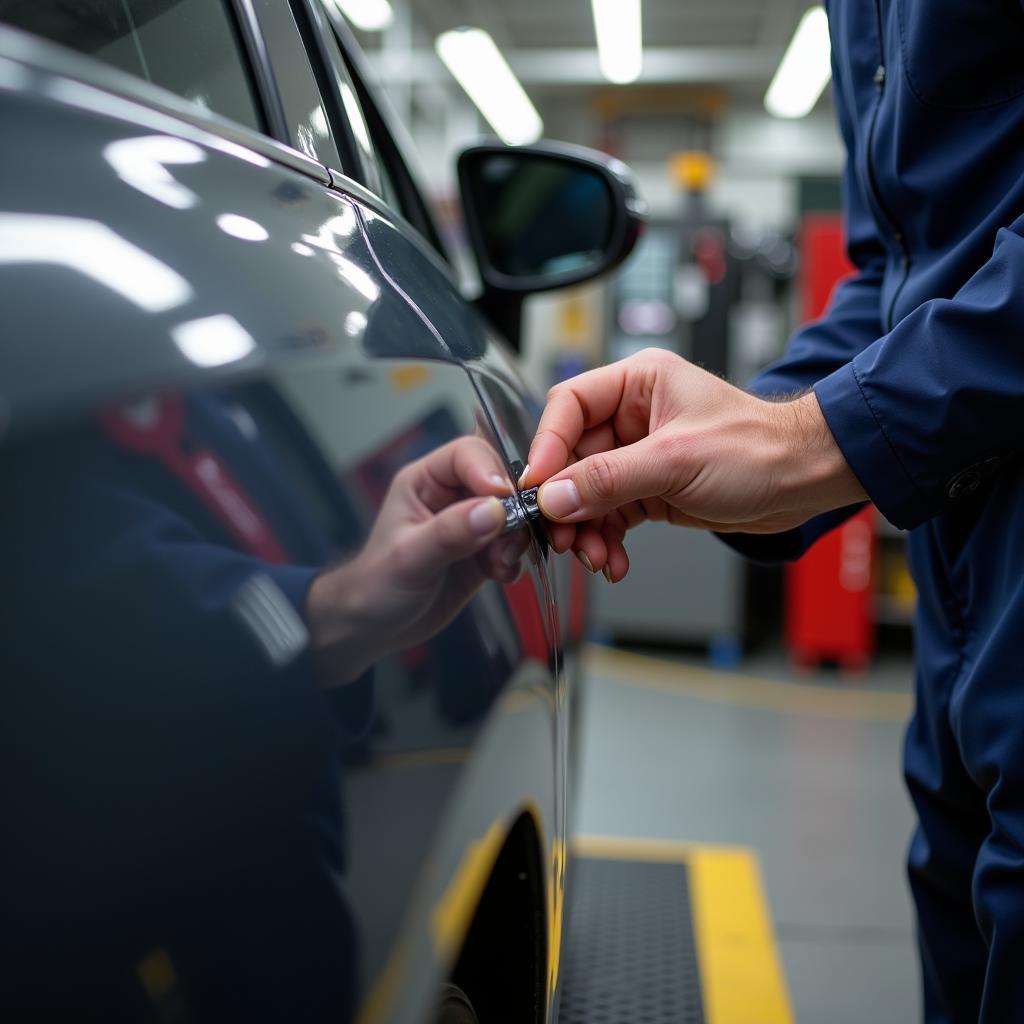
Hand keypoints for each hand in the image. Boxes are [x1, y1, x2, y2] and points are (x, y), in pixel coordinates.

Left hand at [307, 436, 528, 684]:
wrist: (377, 627)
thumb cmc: (377, 585)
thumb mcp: (409, 558)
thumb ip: (449, 533)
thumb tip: (493, 511)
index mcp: (425, 480)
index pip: (467, 454)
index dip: (490, 470)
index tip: (506, 498)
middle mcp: (452, 495)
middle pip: (500, 479)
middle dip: (512, 508)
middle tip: (509, 539)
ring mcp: (472, 522)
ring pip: (514, 512)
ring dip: (515, 538)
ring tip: (500, 564)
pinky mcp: (485, 550)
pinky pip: (515, 543)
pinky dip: (515, 559)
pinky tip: (500, 576)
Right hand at [522, 348, 865, 580]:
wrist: (805, 482)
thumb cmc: (760, 449)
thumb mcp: (676, 461)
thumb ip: (609, 479)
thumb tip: (555, 496)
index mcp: (638, 383)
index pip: (569, 405)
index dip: (547, 446)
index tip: (537, 486)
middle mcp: (633, 415)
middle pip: (572, 456)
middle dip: (566, 501)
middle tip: (562, 534)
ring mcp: (640, 454)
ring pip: (587, 491)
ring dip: (586, 528)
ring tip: (595, 555)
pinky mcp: (649, 488)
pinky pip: (610, 514)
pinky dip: (607, 539)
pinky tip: (614, 559)